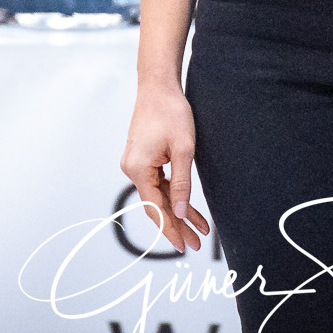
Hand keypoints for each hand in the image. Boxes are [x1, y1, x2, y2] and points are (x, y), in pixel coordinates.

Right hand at [119, 83, 208, 253]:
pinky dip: (174, 195)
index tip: (184, 247)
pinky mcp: (143, 158)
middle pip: (156, 206)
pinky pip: (159, 183)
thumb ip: (182, 184)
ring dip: (179, 212)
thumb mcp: (184, 150)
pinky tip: (189, 208)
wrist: (158, 86)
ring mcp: (136, 164)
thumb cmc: (172, 113)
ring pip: (159, 196)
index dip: (171, 230)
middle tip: (196, 245)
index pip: (155, 209)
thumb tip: (179, 212)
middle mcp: (132, 169)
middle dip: (177, 226)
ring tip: (200, 231)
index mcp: (138, 169)